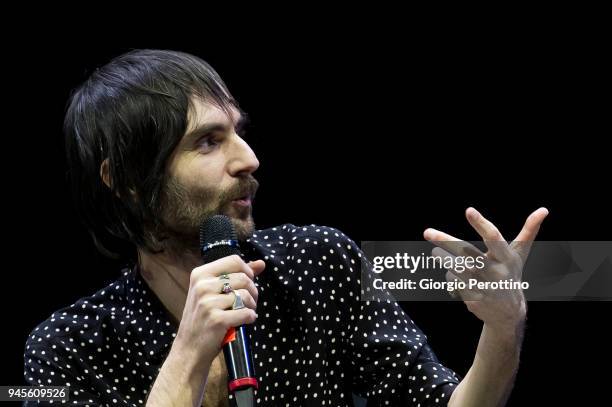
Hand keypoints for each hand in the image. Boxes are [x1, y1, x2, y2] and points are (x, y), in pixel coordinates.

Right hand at [174, 255, 264, 367]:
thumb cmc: (203, 318)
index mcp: (200, 274)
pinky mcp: (216, 320)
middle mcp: (202, 286)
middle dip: (252, 291)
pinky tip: (245, 321)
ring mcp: (208, 303)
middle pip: (243, 278)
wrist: (189, 349)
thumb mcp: (213, 292)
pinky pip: (245, 313)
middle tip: (249, 302)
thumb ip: (237, 275)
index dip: (247, 271)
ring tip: (246, 311)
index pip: (234, 260)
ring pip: (245, 295)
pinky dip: (250, 317)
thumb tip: (261, 263)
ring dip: (252, 305)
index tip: (247, 283)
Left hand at [424, 207, 547, 333]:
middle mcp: (496, 271)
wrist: (509, 312)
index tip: (468, 210)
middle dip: (445, 241)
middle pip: (466, 252)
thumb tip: (544, 209)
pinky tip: (454, 276)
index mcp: (506, 257)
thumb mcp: (519, 255)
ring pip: (456, 267)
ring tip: (435, 251)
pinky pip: (454, 281)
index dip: (481, 223)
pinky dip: (450, 277)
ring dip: (443, 258)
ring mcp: (483, 286)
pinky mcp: (473, 298)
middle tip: (427, 232)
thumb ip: (529, 231)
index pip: (494, 237)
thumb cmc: (511, 274)